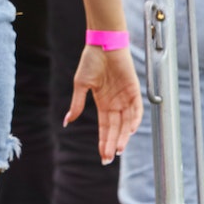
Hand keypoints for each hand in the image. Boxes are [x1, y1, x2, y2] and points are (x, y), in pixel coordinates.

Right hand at [67, 46, 142, 164]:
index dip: (103, 142)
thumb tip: (66, 122)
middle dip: (112, 144)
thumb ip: (76, 105)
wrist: (103, 44)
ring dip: (122, 136)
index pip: (104, 127)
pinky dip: (134, 120)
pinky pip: (137, 109)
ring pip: (126, 122)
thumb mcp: (80, 86)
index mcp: (103, 103)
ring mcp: (125, 97)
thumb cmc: (90, 62)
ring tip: (118, 149)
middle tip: (108, 159)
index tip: (102, 157)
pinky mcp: (134, 90)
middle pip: (115, 129)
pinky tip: (129, 131)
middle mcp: (115, 103)